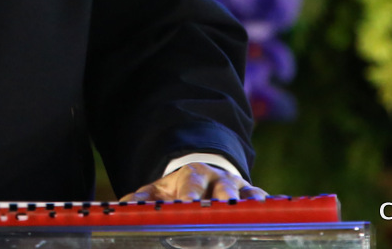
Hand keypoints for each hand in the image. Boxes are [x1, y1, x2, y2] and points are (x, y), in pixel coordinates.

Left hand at [120, 162, 268, 201]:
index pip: (192, 188)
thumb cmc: (178, 189)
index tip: (187, 207)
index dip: (190, 197)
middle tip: (219, 215)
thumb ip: (142, 199)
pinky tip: (268, 214)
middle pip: (223, 191)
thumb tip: (122, 206)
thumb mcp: (158, 190)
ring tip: (245, 217)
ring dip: (246, 205)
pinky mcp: (252, 194)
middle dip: (222, 203)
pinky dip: (265, 205)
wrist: (204, 174)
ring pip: (246, 195)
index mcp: (193, 176)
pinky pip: (262, 199)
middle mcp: (218, 180)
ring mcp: (238, 186)